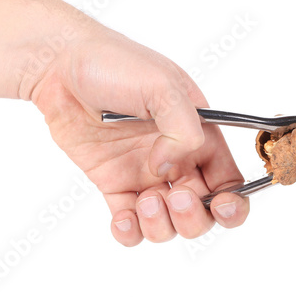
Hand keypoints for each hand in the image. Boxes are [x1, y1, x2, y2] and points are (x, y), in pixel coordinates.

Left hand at [31, 26, 249, 245]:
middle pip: (203, 210)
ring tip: (142, 200)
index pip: (229, 179)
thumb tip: (167, 168)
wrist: (62, 67)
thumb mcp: (163, 85)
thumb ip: (183, 129)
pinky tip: (123, 218)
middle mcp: (177, 158)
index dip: (233, 202)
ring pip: (168, 223)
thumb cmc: (117, 64)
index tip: (222, 206)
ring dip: (161, 225)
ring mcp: (145, 173)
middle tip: (173, 196)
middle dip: (193, 216)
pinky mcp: (114, 182)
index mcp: (199, 135)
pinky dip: (130, 232)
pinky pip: (129, 222)